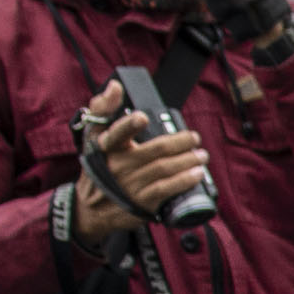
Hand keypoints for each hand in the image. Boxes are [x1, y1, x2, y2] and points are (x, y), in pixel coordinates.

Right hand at [71, 82, 204, 240]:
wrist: (92, 208)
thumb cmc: (101, 166)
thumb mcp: (95, 138)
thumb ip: (103, 110)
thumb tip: (116, 85)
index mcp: (106, 147)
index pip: (115, 133)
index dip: (128, 125)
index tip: (142, 117)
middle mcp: (118, 165)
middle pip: (154, 150)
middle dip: (180, 143)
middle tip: (194, 138)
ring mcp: (130, 185)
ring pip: (164, 168)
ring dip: (188, 160)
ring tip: (202, 155)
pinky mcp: (141, 202)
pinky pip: (166, 189)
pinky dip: (184, 180)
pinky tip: (197, 174)